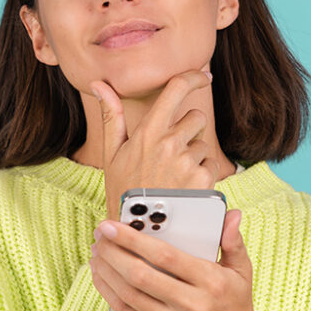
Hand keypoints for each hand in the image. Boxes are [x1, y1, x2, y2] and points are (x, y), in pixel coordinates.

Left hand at [90, 208, 271, 310]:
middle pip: (141, 274)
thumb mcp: (242, 274)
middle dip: (114, 251)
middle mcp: (192, 304)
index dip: (134, 239)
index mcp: (211, 282)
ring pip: (130, 293)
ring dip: (107, 270)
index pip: (165, 256)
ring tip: (97, 251)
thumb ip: (233, 242)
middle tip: (100, 234)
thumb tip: (232, 214)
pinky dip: (108, 292)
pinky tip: (101, 275)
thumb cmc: (236, 310)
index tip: (112, 225)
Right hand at [91, 69, 217, 217]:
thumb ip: (111, 116)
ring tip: (173, 178)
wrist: (138, 233)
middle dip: (188, 131)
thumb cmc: (123, 191)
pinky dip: (202, 175)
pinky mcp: (204, 181)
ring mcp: (189, 162)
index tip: (202, 76)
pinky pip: (211, 165)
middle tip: (170, 155)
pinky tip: (184, 189)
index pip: (176, 90)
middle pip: (196, 118)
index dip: (192, 77)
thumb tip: (99, 84)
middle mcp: (171, 143)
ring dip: (194, 156)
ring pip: (203, 144)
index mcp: (148, 132)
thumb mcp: (112, 154)